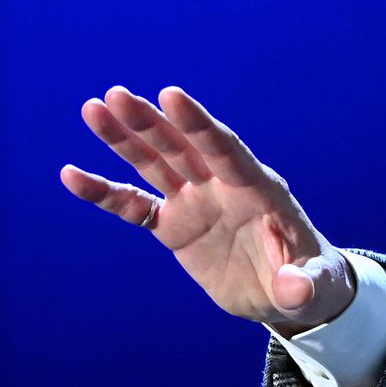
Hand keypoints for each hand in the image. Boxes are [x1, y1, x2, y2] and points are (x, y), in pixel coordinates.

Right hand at [59, 85, 354, 335]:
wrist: (292, 292)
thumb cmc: (312, 280)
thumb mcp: (314, 285)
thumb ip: (305, 283)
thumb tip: (297, 289)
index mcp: (259, 189)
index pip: (225, 149)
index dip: (198, 124)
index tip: (171, 94)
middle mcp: (223, 186)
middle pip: (183, 147)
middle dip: (152, 121)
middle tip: (116, 95)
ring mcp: (197, 203)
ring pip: (155, 164)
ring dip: (125, 138)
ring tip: (93, 109)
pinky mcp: (175, 226)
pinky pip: (134, 206)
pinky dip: (105, 192)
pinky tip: (71, 175)